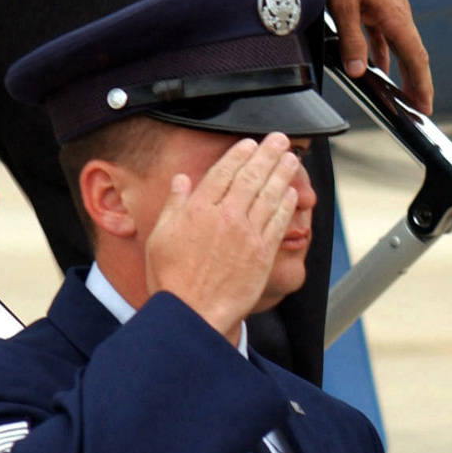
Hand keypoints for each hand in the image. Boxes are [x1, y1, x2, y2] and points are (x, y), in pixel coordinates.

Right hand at [144, 133, 301, 340]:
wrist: (193, 313)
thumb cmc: (172, 279)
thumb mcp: (160, 236)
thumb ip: (174, 205)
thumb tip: (182, 180)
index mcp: (197, 210)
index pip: (223, 172)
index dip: (239, 155)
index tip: (250, 143)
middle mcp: (225, 217)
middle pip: (251, 177)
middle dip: (267, 154)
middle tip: (280, 139)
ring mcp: (247, 234)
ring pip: (269, 195)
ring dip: (282, 173)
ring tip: (291, 158)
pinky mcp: (263, 253)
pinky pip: (278, 222)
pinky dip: (286, 204)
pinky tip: (291, 193)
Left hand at [327, 0, 432, 113]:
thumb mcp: (343, 7)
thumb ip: (352, 40)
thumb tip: (359, 72)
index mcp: (396, 19)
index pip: (416, 59)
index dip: (422, 85)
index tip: (425, 107)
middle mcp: (400, 18)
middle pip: (414, 57)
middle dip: (418, 84)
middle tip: (419, 110)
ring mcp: (392, 14)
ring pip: (402, 49)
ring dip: (403, 73)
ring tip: (401, 97)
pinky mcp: (381, 10)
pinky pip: (387, 39)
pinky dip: (385, 57)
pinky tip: (376, 69)